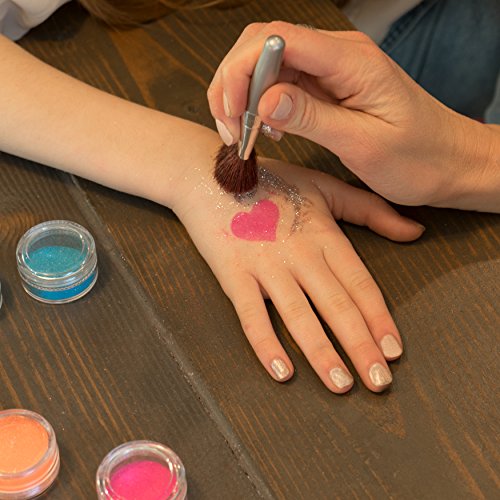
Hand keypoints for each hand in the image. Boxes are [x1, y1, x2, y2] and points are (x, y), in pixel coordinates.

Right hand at [172, 150, 424, 392]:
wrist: (209, 174)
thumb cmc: (270, 181)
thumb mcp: (324, 187)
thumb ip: (370, 209)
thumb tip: (415, 231)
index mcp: (323, 234)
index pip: (360, 284)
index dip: (380, 319)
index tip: (395, 351)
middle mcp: (299, 252)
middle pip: (336, 306)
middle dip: (360, 347)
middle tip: (379, 383)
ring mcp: (265, 264)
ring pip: (299, 315)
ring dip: (321, 353)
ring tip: (341, 385)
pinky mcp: (233, 273)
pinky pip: (250, 315)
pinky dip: (266, 344)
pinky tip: (282, 372)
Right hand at [208, 22, 499, 211]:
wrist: (447, 162)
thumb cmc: (418, 157)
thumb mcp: (365, 143)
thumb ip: (313, 118)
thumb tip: (263, 102)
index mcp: (351, 60)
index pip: (278, 40)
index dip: (243, 70)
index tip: (234, 114)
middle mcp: (336, 54)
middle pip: (262, 44)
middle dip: (233, 82)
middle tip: (232, 129)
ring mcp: (329, 69)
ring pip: (265, 64)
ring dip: (242, 95)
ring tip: (242, 133)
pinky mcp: (325, 86)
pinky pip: (279, 83)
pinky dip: (259, 105)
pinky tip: (264, 130)